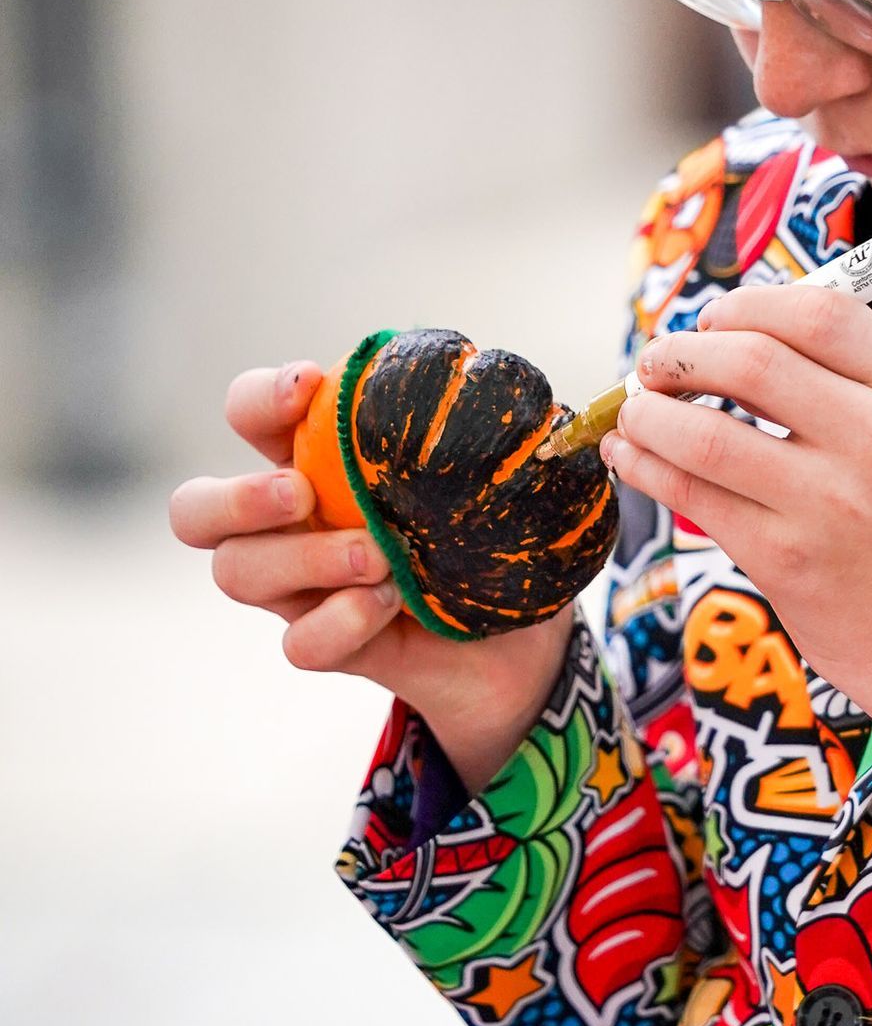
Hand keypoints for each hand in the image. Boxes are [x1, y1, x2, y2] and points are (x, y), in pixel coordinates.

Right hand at [170, 362, 574, 797]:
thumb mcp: (489, 472)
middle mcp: (289, 524)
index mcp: (314, 459)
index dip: (259, 398)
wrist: (523, 639)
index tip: (309, 386)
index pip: (250, 414)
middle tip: (301, 493)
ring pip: (238, 573)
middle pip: (194, 511)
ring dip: (303, 559)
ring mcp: (301, 590)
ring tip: (377, 555)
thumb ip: (476, 426)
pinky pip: (299, 643)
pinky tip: (387, 604)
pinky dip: (338, 622)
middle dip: (236, 496)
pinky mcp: (332, 646)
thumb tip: (499, 379)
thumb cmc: (492, 534)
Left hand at [606, 284, 871, 784]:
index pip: (822, 314)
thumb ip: (837, 379)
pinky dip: (644, 466)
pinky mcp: (783, 560)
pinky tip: (632, 457)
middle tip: (656, 364)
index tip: (714, 319)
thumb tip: (724, 338)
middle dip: (680, 353)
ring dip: (646, 413)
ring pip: (703, 433)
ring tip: (634, 412)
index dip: (749, 304)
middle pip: (751, 360)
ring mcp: (826, 504)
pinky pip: (691, 495)